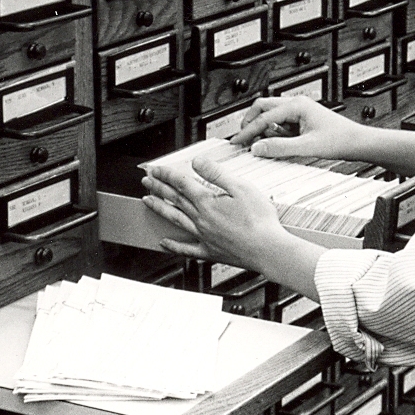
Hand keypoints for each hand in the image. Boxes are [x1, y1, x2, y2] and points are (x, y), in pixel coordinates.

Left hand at [142, 155, 288, 267]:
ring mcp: (204, 236)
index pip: (182, 184)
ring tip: (148, 202)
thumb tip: (198, 162)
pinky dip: (174, 245)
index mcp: (208, 202)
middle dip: (158, 188)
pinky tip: (164, 242)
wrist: (268, 250)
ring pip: (175, 220)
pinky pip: (186, 249)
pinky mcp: (210, 251)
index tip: (157, 169)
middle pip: (175, 199)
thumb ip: (216, 174)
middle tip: (147, 181)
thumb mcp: (241, 188)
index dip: (167, 174)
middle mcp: (201, 219)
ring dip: (160, 209)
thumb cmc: (260, 221)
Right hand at [230, 96, 363, 159]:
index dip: (248, 131)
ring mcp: (298, 111)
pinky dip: (275, 133)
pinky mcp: (301, 120)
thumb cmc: (339, 140)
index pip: (263, 116)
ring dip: (264, 129)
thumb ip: (280, 147)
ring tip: (267, 145)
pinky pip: (280, 123)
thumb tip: (258, 147)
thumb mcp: (307, 147)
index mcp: (296, 105)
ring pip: (270, 115)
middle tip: (243, 139)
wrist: (357, 142)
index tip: (237, 142)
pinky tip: (280, 144)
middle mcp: (296, 104)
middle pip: (262, 108)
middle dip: (251, 123)